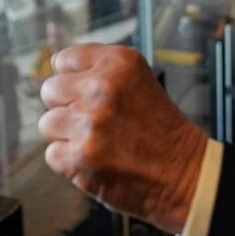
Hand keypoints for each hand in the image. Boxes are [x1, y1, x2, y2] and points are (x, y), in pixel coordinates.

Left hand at [37, 44, 207, 233]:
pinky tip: (96, 160)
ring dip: (66, 136)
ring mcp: (89, 122)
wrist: (186, 175)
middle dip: (66, 107)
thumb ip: (99, 70)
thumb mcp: (138, 81)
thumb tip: (54, 65)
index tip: (85, 92)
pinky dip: (70, 162)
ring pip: (48, 123)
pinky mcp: (80, 156)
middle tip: (94, 121)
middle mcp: (102, 87)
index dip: (73, 80)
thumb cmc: (163, 132)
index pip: (64, 60)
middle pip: (50, 91)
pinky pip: (52, 153)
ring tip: (97, 142)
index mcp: (119, 62)